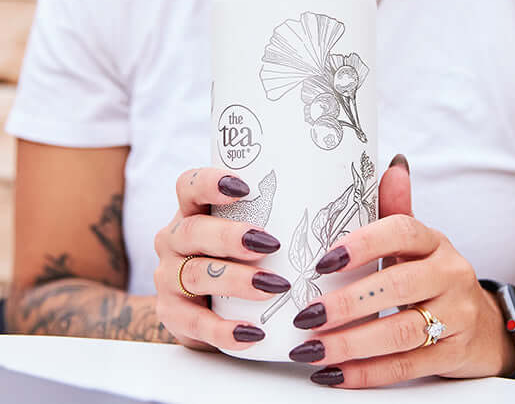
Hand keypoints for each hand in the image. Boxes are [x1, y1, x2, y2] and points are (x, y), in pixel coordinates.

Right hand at [153, 168, 289, 350]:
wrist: (209, 309)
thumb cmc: (241, 257)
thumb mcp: (250, 228)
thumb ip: (282, 210)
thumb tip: (346, 191)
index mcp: (192, 210)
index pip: (188, 185)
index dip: (210, 182)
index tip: (244, 188)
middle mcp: (174, 239)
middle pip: (192, 231)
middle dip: (231, 237)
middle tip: (269, 244)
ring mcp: (168, 278)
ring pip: (196, 274)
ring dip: (236, 280)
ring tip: (274, 286)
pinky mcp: (171, 315)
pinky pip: (195, 323)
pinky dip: (224, 329)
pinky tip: (252, 331)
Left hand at [287, 156, 514, 386]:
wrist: (488, 325)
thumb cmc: (435, 277)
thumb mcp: (419, 243)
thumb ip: (397, 209)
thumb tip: (393, 166)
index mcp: (434, 242)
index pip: (401, 231)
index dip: (362, 243)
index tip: (323, 260)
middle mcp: (450, 274)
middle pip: (396, 286)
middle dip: (346, 303)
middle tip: (306, 315)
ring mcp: (457, 316)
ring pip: (400, 332)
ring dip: (350, 344)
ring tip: (310, 349)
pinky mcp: (455, 355)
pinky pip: (407, 366)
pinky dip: (367, 373)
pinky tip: (334, 375)